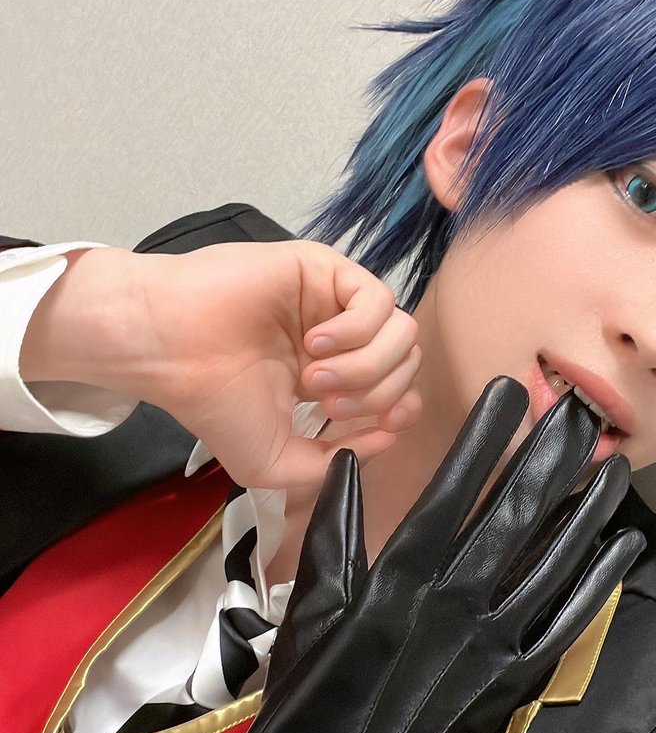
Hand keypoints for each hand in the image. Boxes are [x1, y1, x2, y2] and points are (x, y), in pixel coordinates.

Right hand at [22, 240, 421, 489]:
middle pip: (407, 363)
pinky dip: (356, 333)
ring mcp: (334, 301)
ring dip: (364, 368)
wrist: (170, 353)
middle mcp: (341, 337)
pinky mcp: (324, 269)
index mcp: (336, 377)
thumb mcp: (276, 463)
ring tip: (313, 379)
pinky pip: (376, 300)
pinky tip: (314, 344)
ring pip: (401, 333)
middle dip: (377, 395)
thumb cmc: (213, 404)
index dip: (398, 410)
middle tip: (324, 405)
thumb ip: (335, 463)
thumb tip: (387, 439)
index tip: (370, 425)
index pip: (401, 388)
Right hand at [194, 376, 646, 732]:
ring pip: (553, 561)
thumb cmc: (311, 690)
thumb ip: (334, 531)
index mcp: (402, 575)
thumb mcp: (312, 604)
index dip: (484, 435)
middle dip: (549, 455)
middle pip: (514, 513)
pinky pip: (564, 623)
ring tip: (617, 465)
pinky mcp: (513, 678)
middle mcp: (457, 598)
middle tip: (581, 408)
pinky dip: (596, 583)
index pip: (453, 488)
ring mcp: (492, 640)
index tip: (509, 391)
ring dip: (588, 510)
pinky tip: (622, 546)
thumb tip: (348, 463)